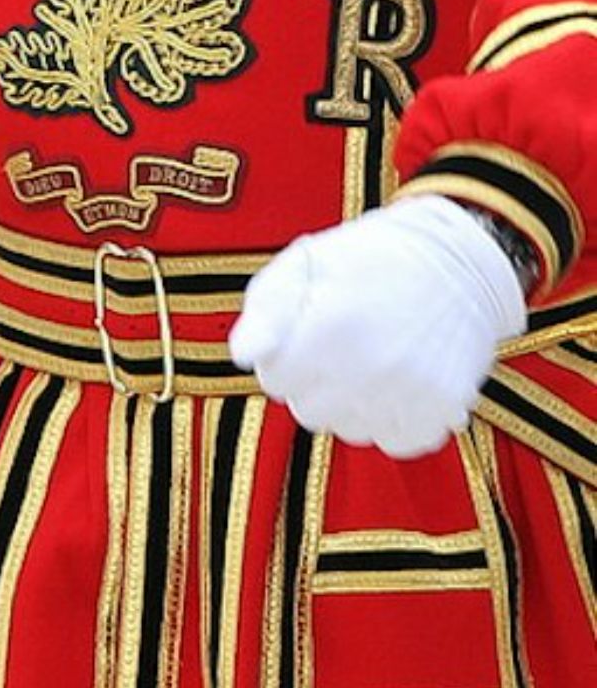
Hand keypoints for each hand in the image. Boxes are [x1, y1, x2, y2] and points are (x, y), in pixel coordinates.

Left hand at [230, 196, 526, 457]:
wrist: (458, 261)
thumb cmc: (369, 258)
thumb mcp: (304, 264)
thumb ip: (264, 312)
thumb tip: (242, 357)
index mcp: (329, 326)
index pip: (274, 381)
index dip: (281, 357)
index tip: (302, 336)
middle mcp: (369, 365)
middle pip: (308, 411)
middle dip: (311, 384)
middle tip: (334, 350)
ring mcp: (410, 390)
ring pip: (350, 430)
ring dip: (349, 405)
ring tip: (367, 362)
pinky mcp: (444, 407)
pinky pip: (397, 442)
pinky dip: (392, 422)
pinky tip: (394, 386)